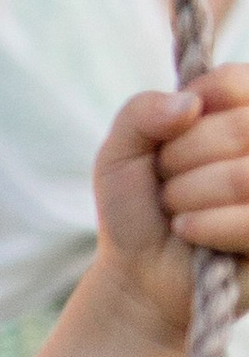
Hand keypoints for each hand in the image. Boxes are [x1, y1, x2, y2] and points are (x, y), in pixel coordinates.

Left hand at [95, 68, 248, 343]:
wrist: (139, 274)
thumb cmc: (138, 207)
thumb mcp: (120, 152)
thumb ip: (140, 112)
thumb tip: (188, 104)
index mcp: (245, 110)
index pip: (233, 81)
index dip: (189, 113)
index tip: (167, 139)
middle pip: (239, 127)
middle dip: (180, 162)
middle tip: (168, 185)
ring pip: (244, 175)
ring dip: (187, 198)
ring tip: (178, 211)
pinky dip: (203, 227)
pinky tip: (189, 233)